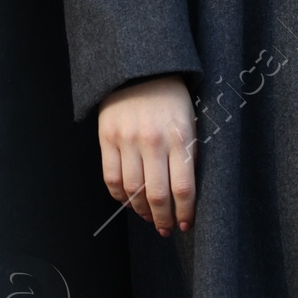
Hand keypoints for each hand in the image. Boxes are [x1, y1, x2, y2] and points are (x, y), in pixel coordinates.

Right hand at [97, 74, 196, 235]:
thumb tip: (185, 194)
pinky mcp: (107, 138)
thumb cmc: (172, 97)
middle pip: (157, 194)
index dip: (184, 212)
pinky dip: (119, 196)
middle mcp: (153, 140)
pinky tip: (128, 201)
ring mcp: (127, 139)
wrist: (141, 68)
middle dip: (163, 219)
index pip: (183, 187)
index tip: (185, 224)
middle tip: (166, 229)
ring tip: (148, 217)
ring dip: (141, 211)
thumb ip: (188, 153)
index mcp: (180, 136)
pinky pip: (111, 177)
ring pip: (132, 190)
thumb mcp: (191, 121)